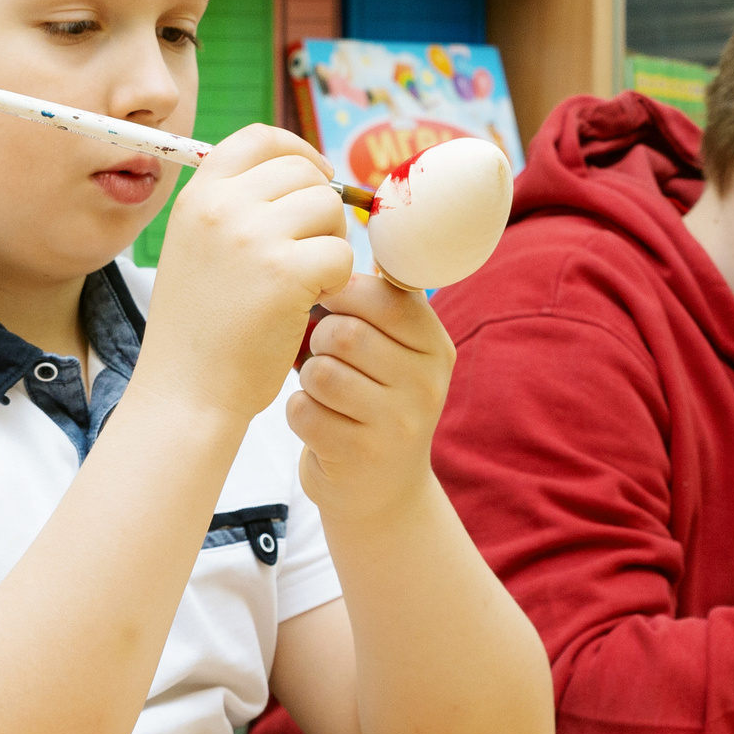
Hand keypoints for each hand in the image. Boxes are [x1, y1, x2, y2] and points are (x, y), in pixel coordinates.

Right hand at [133, 125, 352, 421]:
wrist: (187, 391)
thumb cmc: (202, 329)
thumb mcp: (198, 248)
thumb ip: (236, 206)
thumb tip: (302, 170)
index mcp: (198, 196)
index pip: (260, 138)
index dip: (298, 151)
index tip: (316, 176)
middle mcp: (222, 206)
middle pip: (304, 172)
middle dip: (320, 209)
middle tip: (308, 253)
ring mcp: (253, 235)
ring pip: (330, 208)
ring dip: (331, 243)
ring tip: (302, 281)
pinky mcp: (286, 271)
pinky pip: (342, 253)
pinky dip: (337, 280)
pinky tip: (307, 304)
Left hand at [290, 274, 454, 526]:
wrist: (382, 491)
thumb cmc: (375, 401)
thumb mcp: (396, 354)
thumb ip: (379, 307)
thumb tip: (337, 242)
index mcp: (435, 347)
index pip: (386, 297)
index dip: (343, 292)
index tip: (328, 302)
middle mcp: (426, 385)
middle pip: (347, 333)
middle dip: (318, 338)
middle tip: (320, 352)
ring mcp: (397, 424)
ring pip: (321, 372)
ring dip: (307, 378)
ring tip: (320, 388)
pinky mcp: (361, 456)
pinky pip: (304, 411)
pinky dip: (298, 412)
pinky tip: (316, 421)